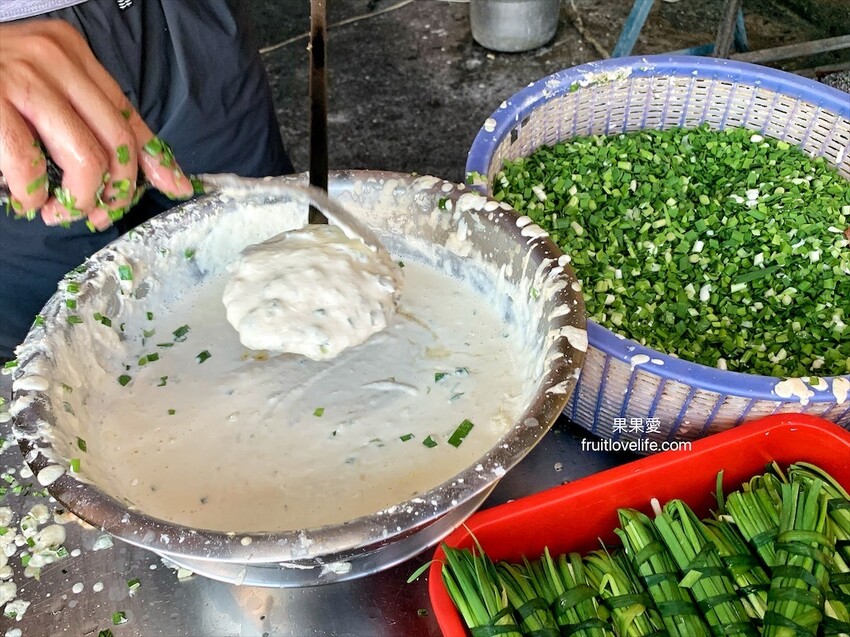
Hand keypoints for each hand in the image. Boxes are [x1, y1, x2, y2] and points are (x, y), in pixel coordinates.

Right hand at [0, 19, 193, 229]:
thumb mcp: (45, 85)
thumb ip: (88, 118)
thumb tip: (144, 169)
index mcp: (74, 55)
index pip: (128, 116)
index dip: (156, 160)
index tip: (178, 188)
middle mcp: (54, 60)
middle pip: (117, 142)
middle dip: (117, 191)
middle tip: (98, 213)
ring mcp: (21, 78)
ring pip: (85, 158)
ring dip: (79, 199)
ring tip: (60, 212)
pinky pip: (28, 163)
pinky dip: (34, 192)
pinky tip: (28, 199)